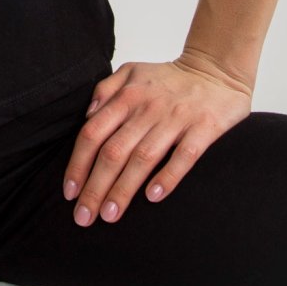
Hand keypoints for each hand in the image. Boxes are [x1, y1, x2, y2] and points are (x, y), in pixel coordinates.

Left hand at [61, 57, 252, 226]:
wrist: (217, 69)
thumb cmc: (169, 78)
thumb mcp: (131, 72)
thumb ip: (105, 90)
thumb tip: (87, 116)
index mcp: (127, 97)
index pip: (92, 134)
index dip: (77, 164)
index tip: (69, 193)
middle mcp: (147, 109)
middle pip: (113, 152)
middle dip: (95, 187)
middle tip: (84, 216)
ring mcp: (175, 119)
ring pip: (143, 158)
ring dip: (123, 189)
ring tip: (110, 215)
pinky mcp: (204, 128)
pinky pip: (184, 156)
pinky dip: (168, 176)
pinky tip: (153, 197)